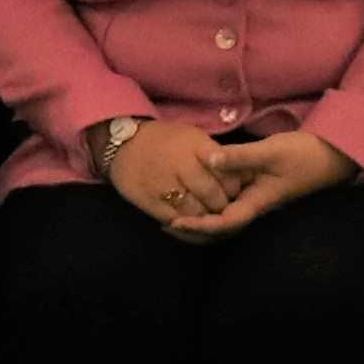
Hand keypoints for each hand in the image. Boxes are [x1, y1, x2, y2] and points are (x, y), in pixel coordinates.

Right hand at [106, 117, 235, 226]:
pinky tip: (189, 221)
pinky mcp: (150, 202)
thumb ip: (215, 156)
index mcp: (195, 148)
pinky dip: (186, 225)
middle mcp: (181, 166)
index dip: (235, 188)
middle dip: (222, 207)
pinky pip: (175, 222)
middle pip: (213, 198)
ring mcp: (164, 186)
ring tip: (209, 217)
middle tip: (224, 208)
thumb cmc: (165, 140)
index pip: (226, 175)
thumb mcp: (193, 137)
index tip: (236, 191)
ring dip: (206, 220)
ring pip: (196, 215)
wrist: (123, 144)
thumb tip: (240, 175)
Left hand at [169, 129, 357, 239]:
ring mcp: (257, 197)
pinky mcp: (259, 187)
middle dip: (194, 228)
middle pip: (220, 225)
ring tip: (175, 211)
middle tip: (165, 224)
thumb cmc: (304, 155)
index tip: (174, 223)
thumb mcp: (271, 153)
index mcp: (257, 202)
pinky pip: (231, 199)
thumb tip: (208, 160)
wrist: (332, 155)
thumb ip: (240, 157)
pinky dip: (213, 199)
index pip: (223, 223)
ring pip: (224, 213)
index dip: (198, 225)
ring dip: (201, 216)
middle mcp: (255, 205)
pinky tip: (200, 190)